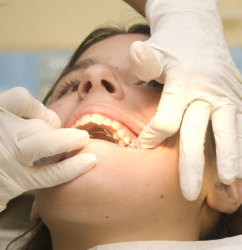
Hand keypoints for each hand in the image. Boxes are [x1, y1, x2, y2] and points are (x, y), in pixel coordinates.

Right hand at [0, 87, 95, 249]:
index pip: (21, 97)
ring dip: (70, 141)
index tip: (40, 115)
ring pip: (48, 143)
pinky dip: (72, 168)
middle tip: (58, 132)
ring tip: (83, 139)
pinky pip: (51, 174)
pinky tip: (88, 161)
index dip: (37, 105)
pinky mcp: (15, 183)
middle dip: (53, 127)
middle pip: (39, 122)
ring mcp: (6, 159)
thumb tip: (28, 111)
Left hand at [130, 0, 241, 199]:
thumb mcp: (156, 49)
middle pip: (198, 133)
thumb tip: (135, 53)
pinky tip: (239, 169)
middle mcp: (207, 91)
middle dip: (193, 164)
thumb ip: (146, 59)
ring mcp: (225, 96)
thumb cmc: (171, 44)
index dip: (153, 136)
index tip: (143, 147)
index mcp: (184, 81)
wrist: (197, 29)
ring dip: (229, 161)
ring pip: (228, 133)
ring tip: (229, 186)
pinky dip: (239, 148)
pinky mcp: (236, 98)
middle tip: (188, 193)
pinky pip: (238, 127)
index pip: (167, 119)